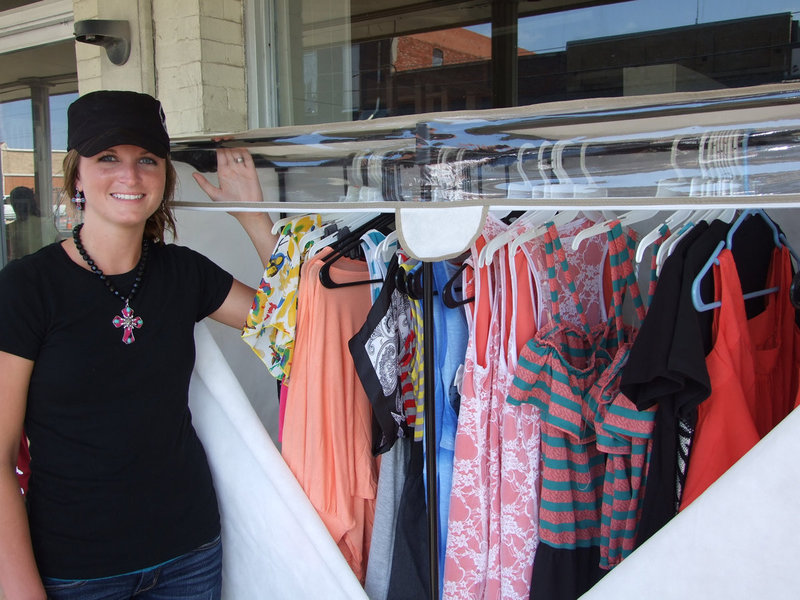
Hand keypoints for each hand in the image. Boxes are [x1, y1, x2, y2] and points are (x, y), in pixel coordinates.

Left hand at [193, 144, 276, 266]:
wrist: (248, 211)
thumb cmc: (232, 205)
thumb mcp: (214, 195)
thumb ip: (204, 184)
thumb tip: (194, 175)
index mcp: (223, 173)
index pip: (220, 156)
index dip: (217, 147)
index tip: (215, 141)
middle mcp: (232, 170)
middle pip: (228, 152)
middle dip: (225, 144)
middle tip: (223, 137)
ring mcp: (241, 170)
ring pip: (237, 152)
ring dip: (234, 145)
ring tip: (231, 139)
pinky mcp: (251, 171)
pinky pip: (248, 158)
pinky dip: (245, 151)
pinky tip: (241, 147)